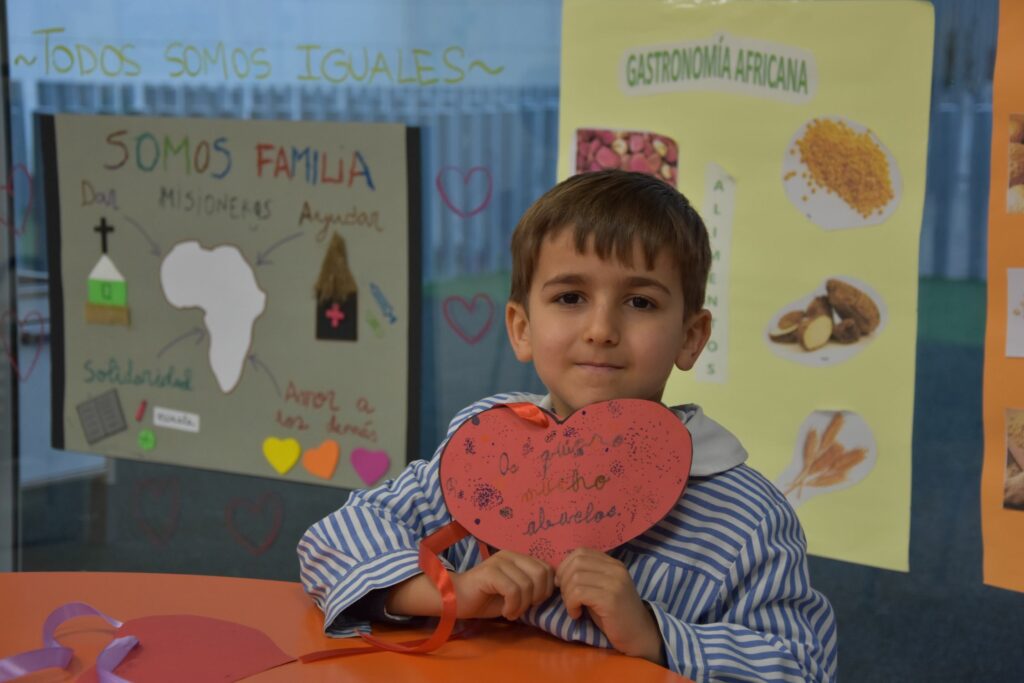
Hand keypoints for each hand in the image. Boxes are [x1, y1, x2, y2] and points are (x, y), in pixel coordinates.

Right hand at [450, 550, 554, 619]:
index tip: (533, 603)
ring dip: (522, 605)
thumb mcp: (515, 592)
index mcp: (519, 557)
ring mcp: (499, 562)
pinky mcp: (489, 572)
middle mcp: (510, 555)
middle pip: (541, 573)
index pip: (547, 569)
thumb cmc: (487, 598)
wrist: (456, 599)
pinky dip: (513, 606)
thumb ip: (532, 586)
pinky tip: (506, 612)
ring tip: (511, 611)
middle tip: (524, 607)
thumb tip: (554, 589)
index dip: (547, 589)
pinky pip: (513, 590)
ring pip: (527, 585)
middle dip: (538, 596)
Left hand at [555, 548, 663, 662]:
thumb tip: (559, 572)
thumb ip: (587, 576)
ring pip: (575, 578)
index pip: (581, 552)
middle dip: (564, 580)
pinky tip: (577, 614)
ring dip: (567, 595)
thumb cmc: (615, 615)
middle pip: (576, 562)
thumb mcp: (601, 589)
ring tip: (573, 608)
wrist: (638, 635)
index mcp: (613, 564)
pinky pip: (578, 593)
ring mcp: (614, 583)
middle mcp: (615, 569)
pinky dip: (571, 605)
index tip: (563, 583)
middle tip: (568, 598)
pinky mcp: (610, 599)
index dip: (565, 566)